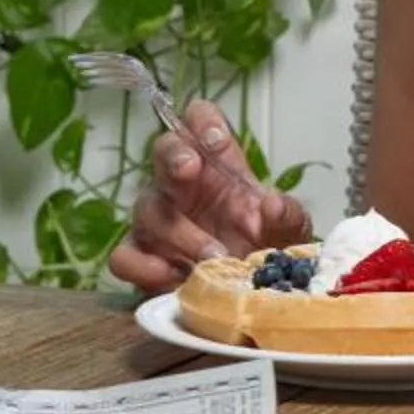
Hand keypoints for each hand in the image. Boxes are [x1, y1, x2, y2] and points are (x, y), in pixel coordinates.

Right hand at [108, 96, 312, 292]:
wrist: (252, 292)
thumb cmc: (266, 246)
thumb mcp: (289, 229)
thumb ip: (286, 214)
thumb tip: (272, 204)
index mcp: (218, 165)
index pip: (199, 121)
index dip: (203, 122)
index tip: (217, 140)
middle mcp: (182, 185)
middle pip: (163, 150)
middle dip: (174, 155)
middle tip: (190, 169)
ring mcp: (156, 221)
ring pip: (148, 208)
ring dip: (180, 233)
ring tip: (214, 257)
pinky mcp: (140, 258)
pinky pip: (124, 256)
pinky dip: (145, 267)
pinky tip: (175, 278)